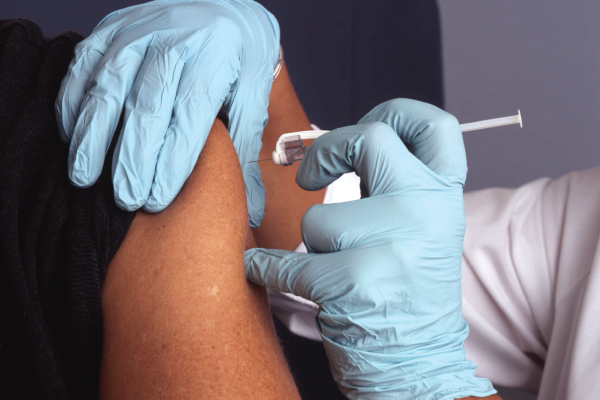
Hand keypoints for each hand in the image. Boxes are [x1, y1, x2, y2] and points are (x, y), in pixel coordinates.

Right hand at [55, 0, 279, 225]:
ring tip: (85, 176)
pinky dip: (73, 101)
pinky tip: (73, 136)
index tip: (156, 199)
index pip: (189, 116)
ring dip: (93, 135)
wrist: (223, 3)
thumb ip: (246, 147)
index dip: (171, 160)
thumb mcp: (256, 94)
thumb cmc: (240, 57)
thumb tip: (251, 208)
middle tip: (125, 199)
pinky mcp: (111, 28)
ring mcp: (137, 32)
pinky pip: (83, 65)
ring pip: (108, 87)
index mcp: (214, 59)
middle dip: (132, 158)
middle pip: (146, 106)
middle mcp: (173, 42)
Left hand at [245, 99, 495, 397]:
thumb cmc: (405, 291)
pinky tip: (265, 271)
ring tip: (334, 268)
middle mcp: (427, 211)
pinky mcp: (357, 283)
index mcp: (443, 196)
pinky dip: (268, 269)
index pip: (435, 126)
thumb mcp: (416, 228)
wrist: (418, 364)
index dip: (396, 111)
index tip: (364, 124)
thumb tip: (331, 146)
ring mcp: (395, 245)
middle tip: (309, 175)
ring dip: (311, 245)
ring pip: (318, 218)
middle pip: (369, 140)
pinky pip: (289, 262)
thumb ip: (388, 185)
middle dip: (325, 152)